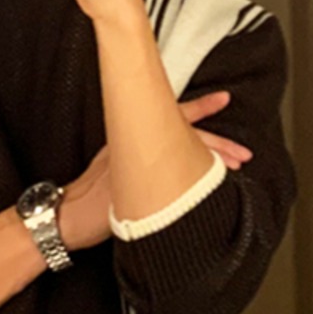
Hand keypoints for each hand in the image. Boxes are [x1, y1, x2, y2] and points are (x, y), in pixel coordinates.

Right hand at [57, 92, 252, 251]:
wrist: (68, 214)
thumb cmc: (88, 193)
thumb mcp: (111, 160)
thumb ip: (135, 151)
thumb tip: (159, 152)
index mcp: (134, 138)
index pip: (173, 116)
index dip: (201, 108)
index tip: (224, 99)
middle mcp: (141, 149)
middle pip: (188, 138)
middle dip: (219, 143)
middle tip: (243, 151)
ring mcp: (144, 170)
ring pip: (188, 158)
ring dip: (215, 161)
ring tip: (237, 165)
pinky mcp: (144, 192)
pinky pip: (180, 185)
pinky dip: (199, 184)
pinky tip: (215, 188)